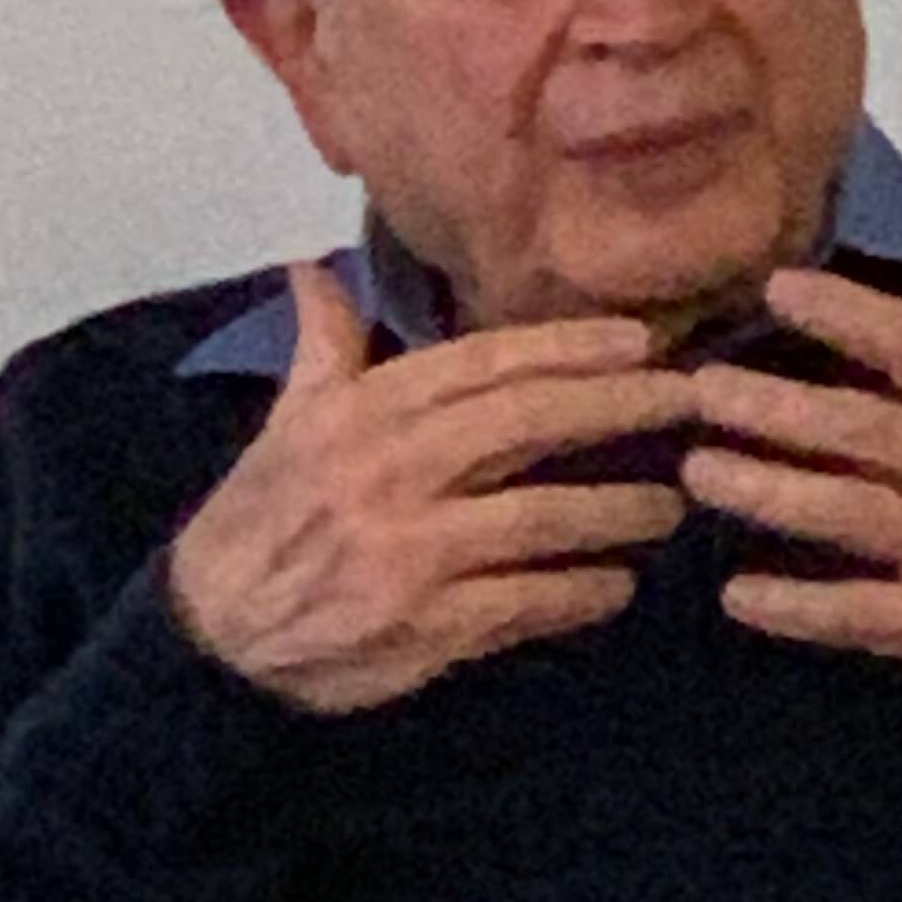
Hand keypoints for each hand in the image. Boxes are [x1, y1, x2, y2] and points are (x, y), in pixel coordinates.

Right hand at [167, 267, 703, 714]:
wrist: (212, 633)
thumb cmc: (261, 517)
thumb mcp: (286, 422)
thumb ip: (325, 347)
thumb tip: (318, 268)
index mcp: (363, 412)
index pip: (483, 362)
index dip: (568, 347)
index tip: (639, 341)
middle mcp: (390, 469)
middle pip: (526, 423)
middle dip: (618, 406)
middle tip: (690, 399)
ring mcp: (410, 548)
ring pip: (540, 517)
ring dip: (618, 510)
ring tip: (672, 503)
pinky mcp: (425, 622)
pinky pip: (526, 600)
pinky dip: (580, 592)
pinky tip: (617, 586)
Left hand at [680, 242, 901, 723]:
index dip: (847, 314)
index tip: (778, 290)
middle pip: (860, 429)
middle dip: (773, 407)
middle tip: (699, 391)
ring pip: (847, 513)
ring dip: (766, 492)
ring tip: (700, 473)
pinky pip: (862, 613)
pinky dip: (798, 607)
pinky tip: (740, 596)